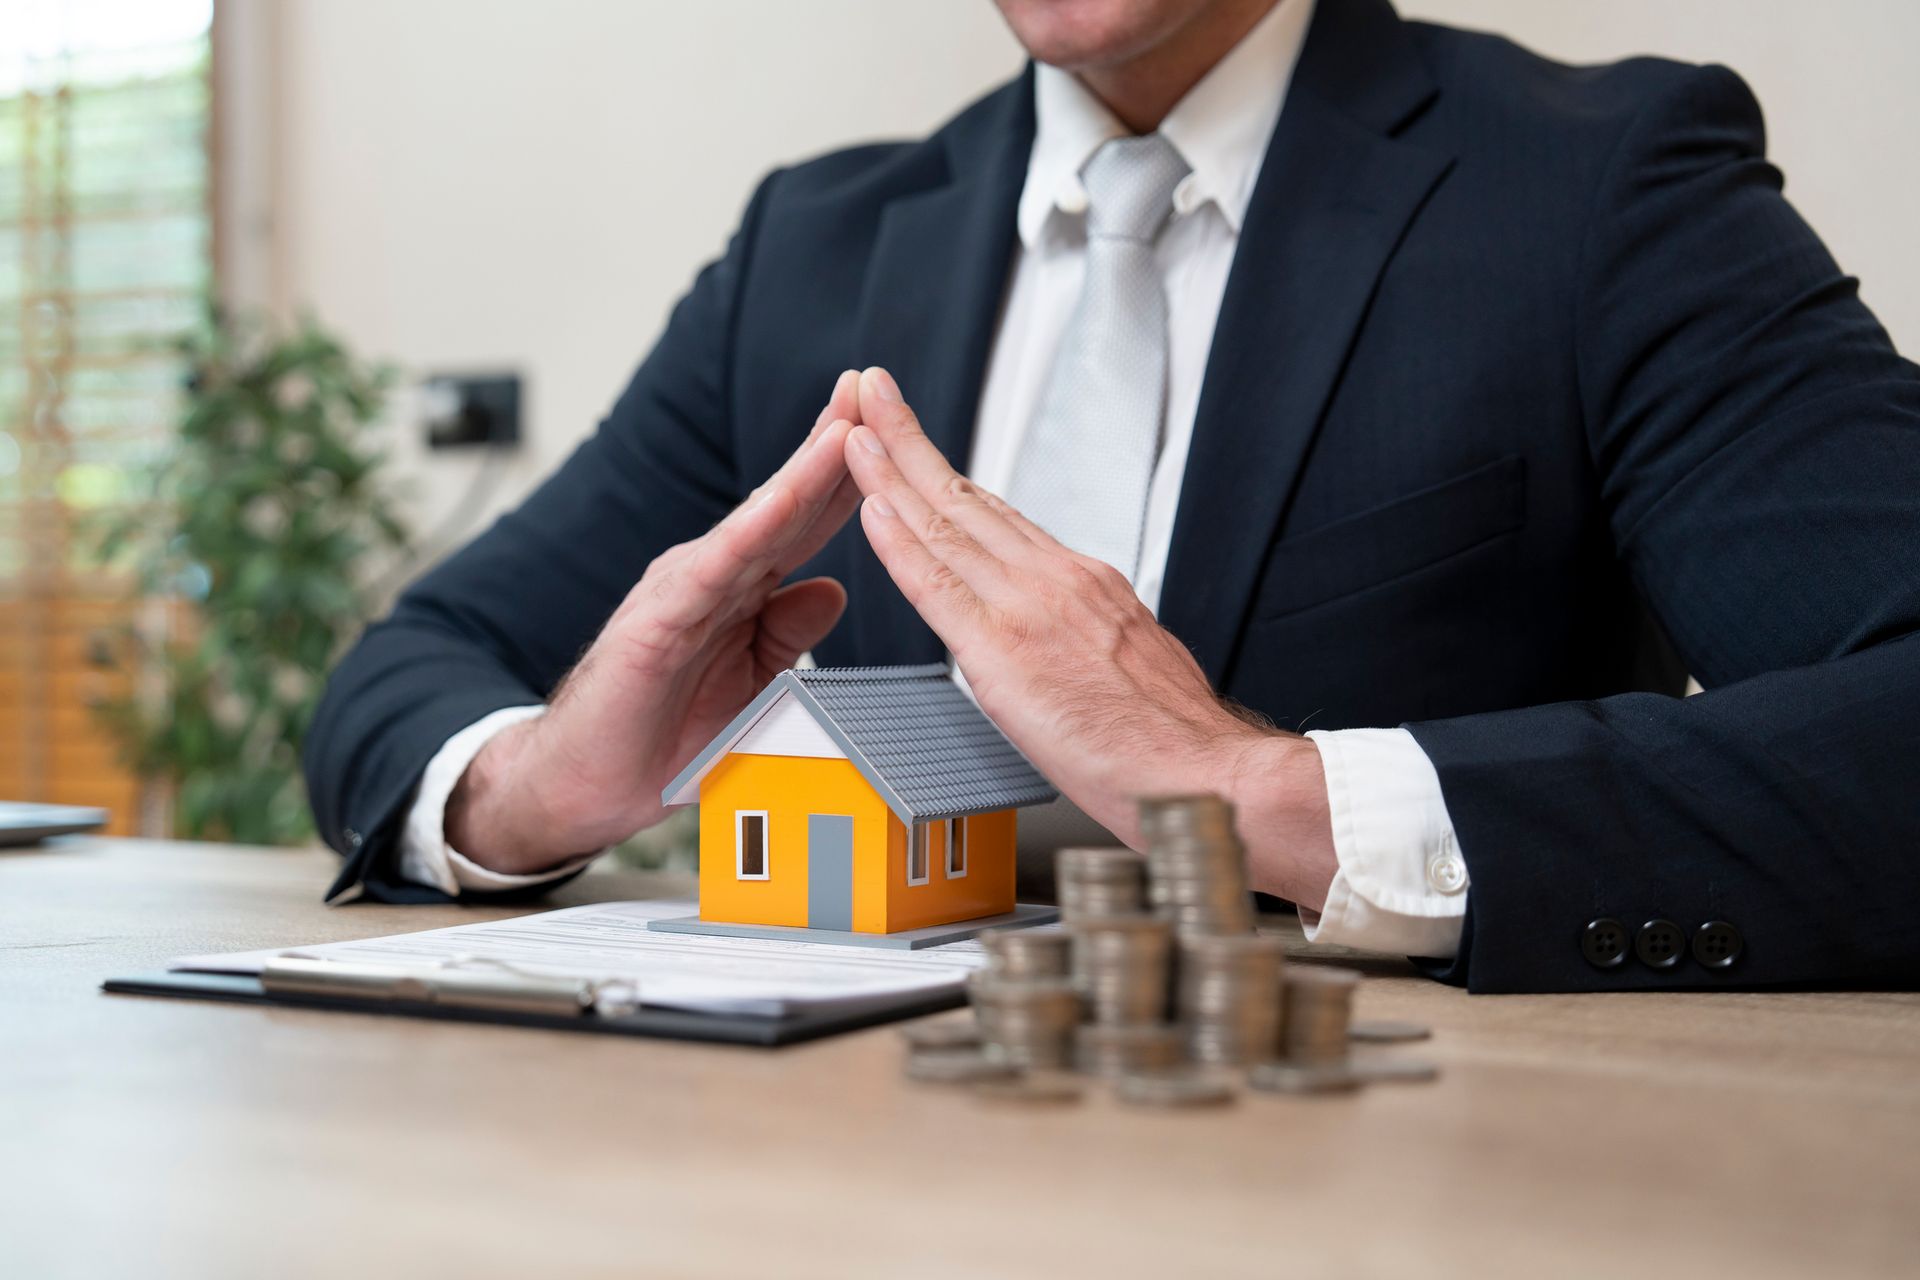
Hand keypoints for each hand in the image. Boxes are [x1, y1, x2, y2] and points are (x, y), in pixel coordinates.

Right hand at [446, 371, 865, 872]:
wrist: (584, 784)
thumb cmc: (659, 734)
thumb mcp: (750, 682)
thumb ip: (787, 633)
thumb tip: (835, 592)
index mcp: (740, 587)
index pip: (805, 518)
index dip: (851, 472)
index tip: (895, 426)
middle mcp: (713, 573)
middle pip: (785, 498)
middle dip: (832, 440)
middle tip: (872, 385)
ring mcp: (684, 589)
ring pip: (757, 520)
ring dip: (803, 470)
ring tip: (846, 423)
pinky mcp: (657, 619)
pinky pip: (713, 569)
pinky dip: (751, 531)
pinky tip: (783, 501)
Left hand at [842, 367, 1337, 909]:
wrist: (1209, 773)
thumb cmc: (1175, 741)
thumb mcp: (1135, 661)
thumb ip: (1087, 637)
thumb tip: (1060, 641)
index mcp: (1085, 584)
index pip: (998, 516)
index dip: (948, 475)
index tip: (915, 443)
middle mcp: (1057, 581)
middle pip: (965, 498)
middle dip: (911, 442)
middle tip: (873, 394)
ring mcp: (1031, 610)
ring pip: (946, 525)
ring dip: (892, 472)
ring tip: (856, 432)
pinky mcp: (1007, 653)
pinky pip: (939, 587)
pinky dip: (901, 543)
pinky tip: (873, 509)